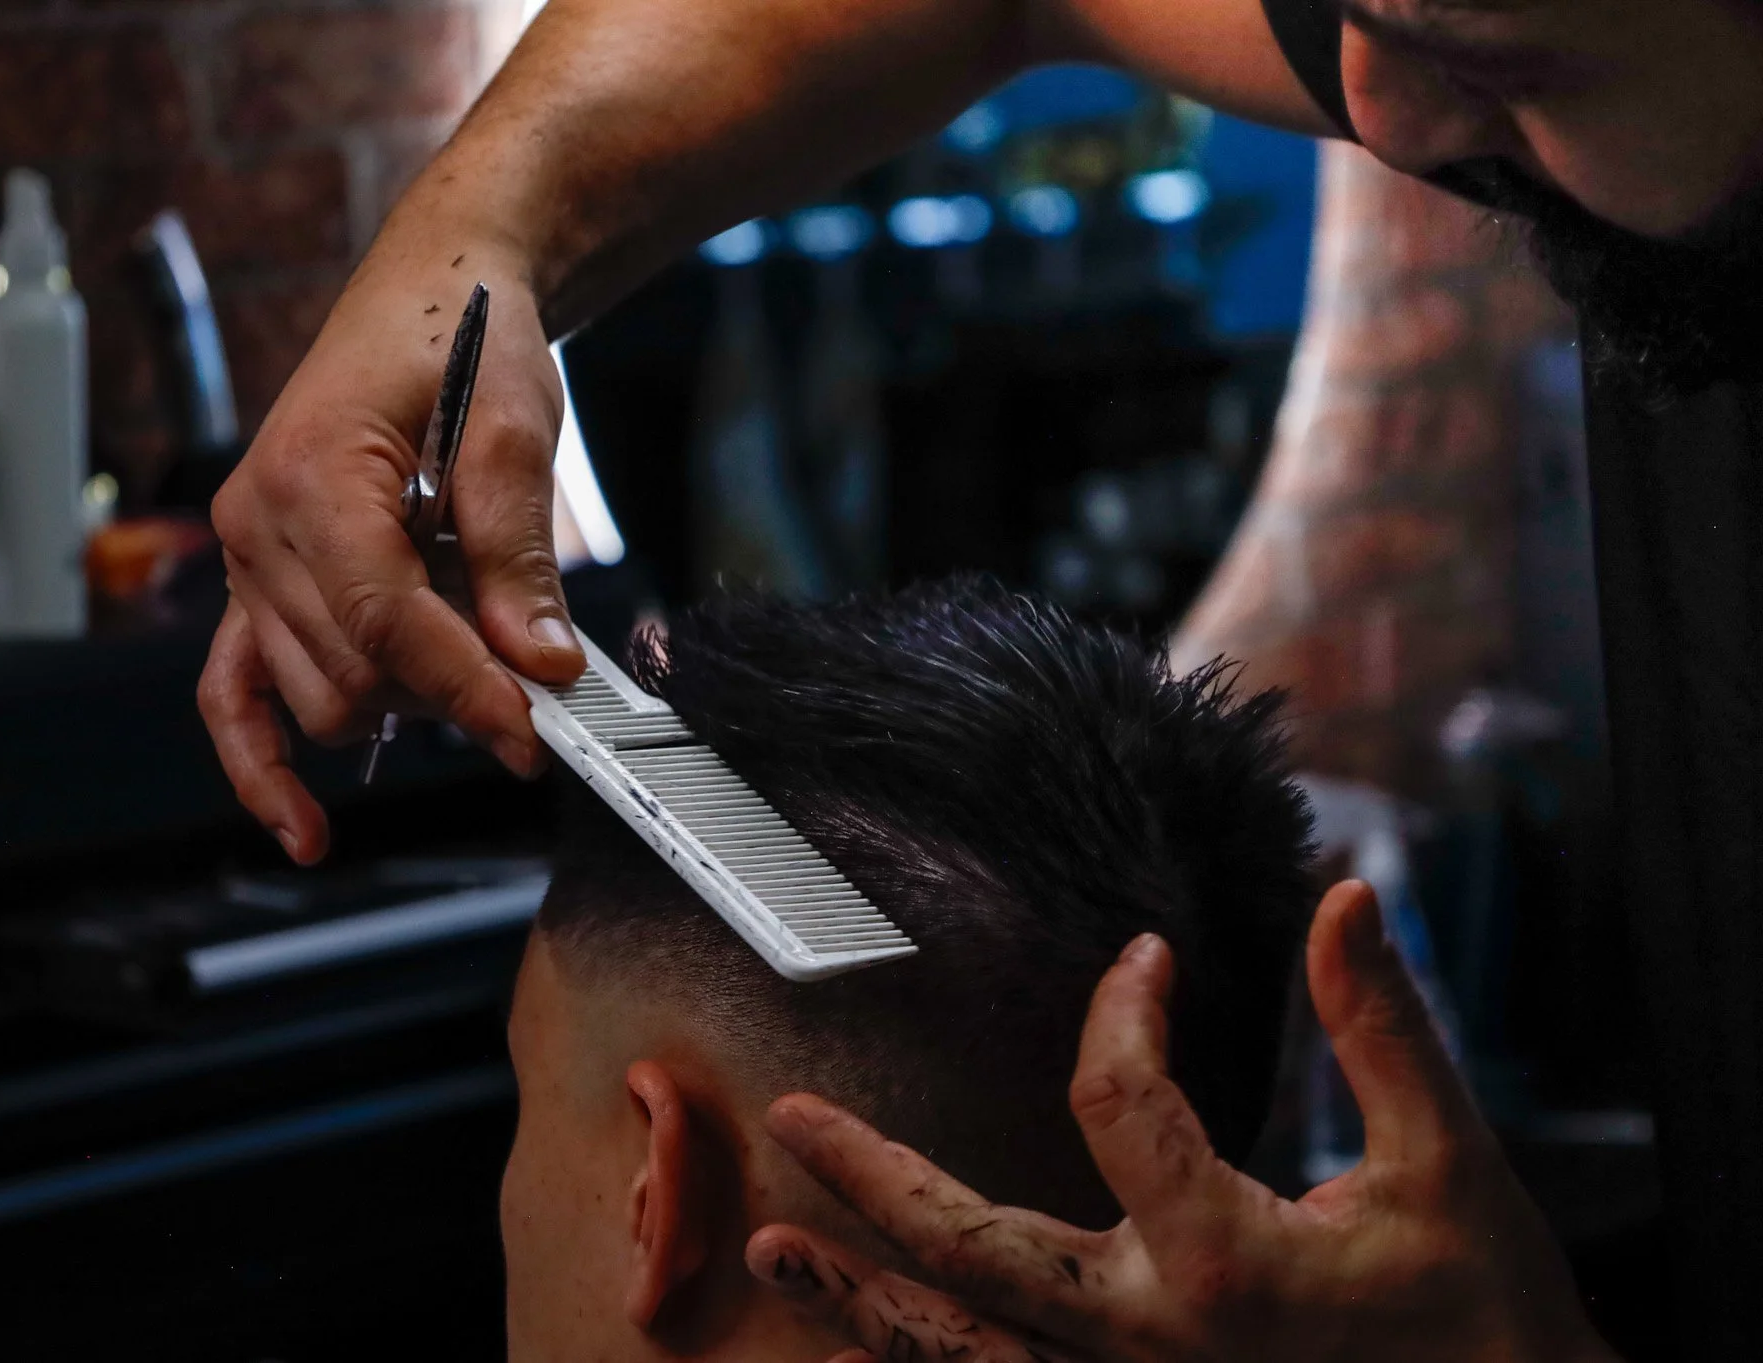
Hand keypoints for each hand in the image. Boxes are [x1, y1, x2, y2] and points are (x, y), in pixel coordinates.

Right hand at [199, 218, 586, 863]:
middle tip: (540, 695)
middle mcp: (256, 523)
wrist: (429, 287)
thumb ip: (517, 551)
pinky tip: (303, 829)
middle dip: (449, 698)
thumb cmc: (465, 335)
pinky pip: (234, 693)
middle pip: (352, 673)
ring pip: (316, 696)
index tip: (538, 733)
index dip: (468, 690)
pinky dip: (262, 764)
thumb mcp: (511, 424)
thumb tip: (541, 665)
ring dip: (399, 705)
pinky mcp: (257, 582)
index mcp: (311, 475)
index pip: (387, 623)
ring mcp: (246, 558)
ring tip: (474, 658)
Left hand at [746, 881, 1621, 1362]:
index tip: (1147, 959)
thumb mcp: (1447, 1164)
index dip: (1125, 1008)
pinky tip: (870, 1343)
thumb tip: (1345, 899)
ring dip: (863, 1301)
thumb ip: (1383, 1028)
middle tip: (792, 1118)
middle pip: (970, 1249)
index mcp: (1219, 1258)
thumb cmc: (1488, 1318)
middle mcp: (1149, 1336)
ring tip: (777, 1253)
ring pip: (964, 1351)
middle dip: (875, 1178)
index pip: (1117, 1100)